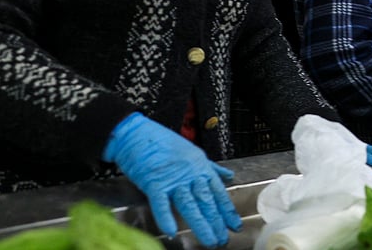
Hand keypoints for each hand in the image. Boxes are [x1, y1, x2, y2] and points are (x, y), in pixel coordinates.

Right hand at [103, 113, 240, 247]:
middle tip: (223, 238)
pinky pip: (161, 202)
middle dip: (216, 221)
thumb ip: (211, 167)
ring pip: (189, 204)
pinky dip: (165, 216)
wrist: (136, 133)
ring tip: (209, 239)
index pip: (217, 193)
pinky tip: (172, 230)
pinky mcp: (153, 181)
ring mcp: (172, 178)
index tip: (235, 225)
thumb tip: (228, 175)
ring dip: (200, 223)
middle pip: (206, 201)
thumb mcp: (193, 152)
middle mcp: (190, 174)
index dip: (227, 211)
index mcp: (200, 168)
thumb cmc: (162, 142)